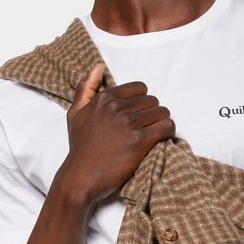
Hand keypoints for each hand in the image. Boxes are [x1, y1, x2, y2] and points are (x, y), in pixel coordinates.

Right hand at [60, 63, 175, 203]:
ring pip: (162, 112)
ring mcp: (129, 124)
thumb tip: (99, 67)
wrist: (81, 176)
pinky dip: (168, 132)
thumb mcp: (75, 114)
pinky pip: (167, 127)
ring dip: (162, 123)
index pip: (140, 89)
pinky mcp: (140, 141)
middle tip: (147, 128)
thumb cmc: (80, 148)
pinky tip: (162, 139)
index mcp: (105, 99)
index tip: (139, 116)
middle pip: (153, 101)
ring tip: (154, 134)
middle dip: (152, 114)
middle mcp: (118, 108)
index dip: (142, 102)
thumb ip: (86, 88)